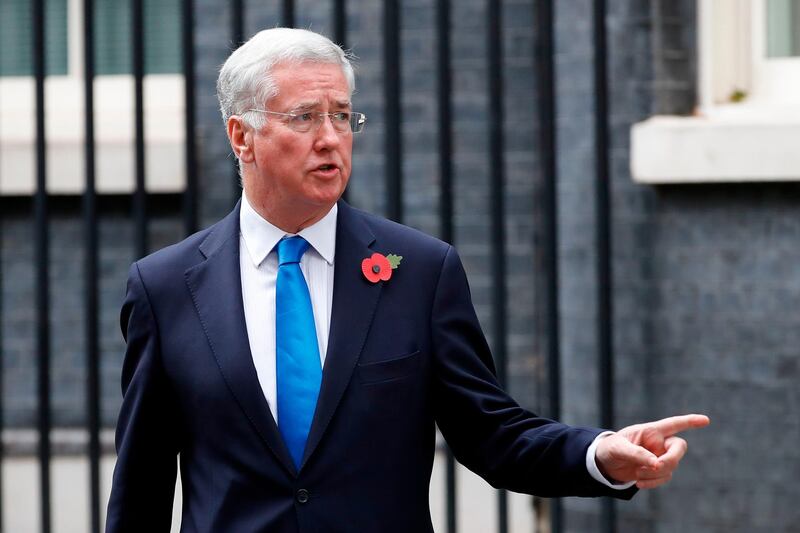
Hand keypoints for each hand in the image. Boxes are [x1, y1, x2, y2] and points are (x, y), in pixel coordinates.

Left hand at [595, 414, 709, 489]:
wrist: (605, 464)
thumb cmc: (610, 449)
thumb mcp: (619, 448)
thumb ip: (637, 454)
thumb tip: (656, 465)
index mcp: (651, 430)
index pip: (674, 424)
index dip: (690, 421)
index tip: (706, 420)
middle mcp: (659, 442)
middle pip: (679, 448)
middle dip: (670, 459)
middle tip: (655, 467)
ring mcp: (660, 456)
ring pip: (672, 466)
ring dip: (656, 473)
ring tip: (637, 474)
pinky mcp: (657, 470)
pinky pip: (665, 477)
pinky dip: (654, 482)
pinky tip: (639, 483)